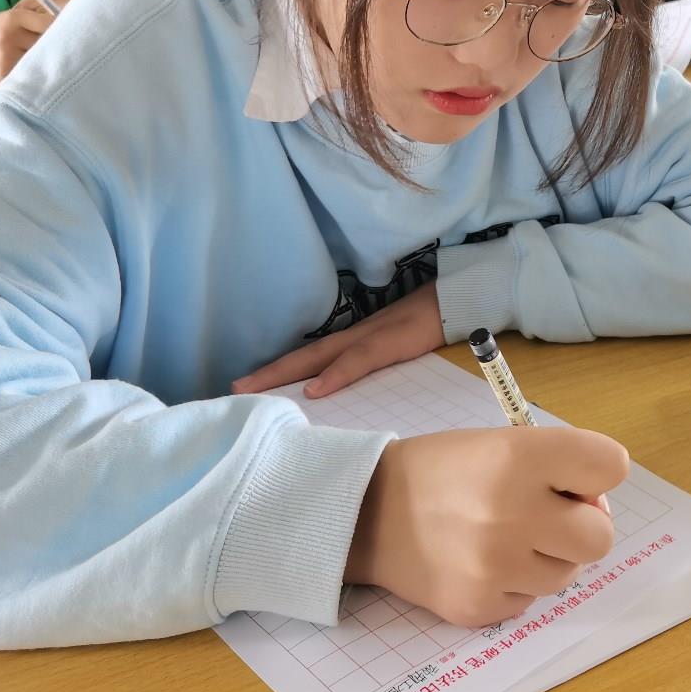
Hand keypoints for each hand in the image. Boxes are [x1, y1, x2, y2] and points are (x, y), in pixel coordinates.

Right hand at [0, 0, 78, 80]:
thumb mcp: (15, 17)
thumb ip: (40, 21)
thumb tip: (75, 28)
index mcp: (14, 18)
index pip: (49, 24)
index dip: (64, 29)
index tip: (78, 32)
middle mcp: (9, 37)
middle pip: (47, 43)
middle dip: (60, 46)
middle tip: (78, 50)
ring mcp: (6, 57)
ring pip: (41, 60)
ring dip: (52, 62)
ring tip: (64, 63)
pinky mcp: (4, 74)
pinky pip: (30, 73)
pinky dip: (40, 73)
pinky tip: (47, 74)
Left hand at [232, 281, 443, 397]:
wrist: (456, 299)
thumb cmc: (428, 325)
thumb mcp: (395, 350)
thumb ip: (371, 365)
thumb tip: (345, 392)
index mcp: (354, 342)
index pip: (309, 359)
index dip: (279, 372)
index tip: (248, 386)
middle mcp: (353, 338)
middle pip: (302, 357)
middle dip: (268, 374)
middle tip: (233, 388)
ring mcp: (369, 338)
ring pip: (318, 357)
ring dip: (285, 373)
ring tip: (253, 388)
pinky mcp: (388, 342)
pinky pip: (357, 360)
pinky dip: (335, 375)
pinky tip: (315, 390)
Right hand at [345, 427, 628, 627]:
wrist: (370, 512)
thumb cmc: (446, 470)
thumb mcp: (502, 442)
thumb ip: (558, 465)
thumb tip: (596, 506)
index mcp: (521, 456)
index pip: (611, 465)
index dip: (598, 473)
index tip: (575, 479)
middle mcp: (514, 511)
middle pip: (601, 536)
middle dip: (583, 526)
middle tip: (551, 518)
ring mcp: (496, 565)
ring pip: (568, 575)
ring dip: (548, 558)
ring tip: (508, 538)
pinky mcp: (480, 606)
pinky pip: (529, 601)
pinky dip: (514, 583)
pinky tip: (482, 562)